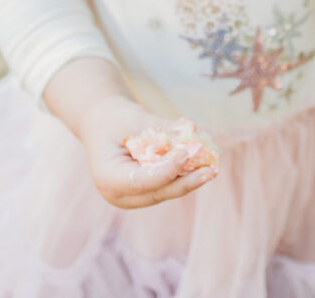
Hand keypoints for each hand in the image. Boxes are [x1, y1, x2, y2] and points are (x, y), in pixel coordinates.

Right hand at [78, 94, 217, 208]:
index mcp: (107, 178)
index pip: (140, 181)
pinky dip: (184, 172)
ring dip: (190, 177)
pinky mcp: (146, 192)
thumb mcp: (134, 118)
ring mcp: (133, 197)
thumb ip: (160, 127)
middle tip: (211, 170)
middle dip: (186, 181)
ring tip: (213, 165)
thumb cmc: (114, 118)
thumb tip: (190, 129)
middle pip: (158, 191)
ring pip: (166, 190)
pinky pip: (168, 184)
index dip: (165, 170)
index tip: (186, 154)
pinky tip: (204, 160)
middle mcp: (120, 194)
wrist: (102, 124)